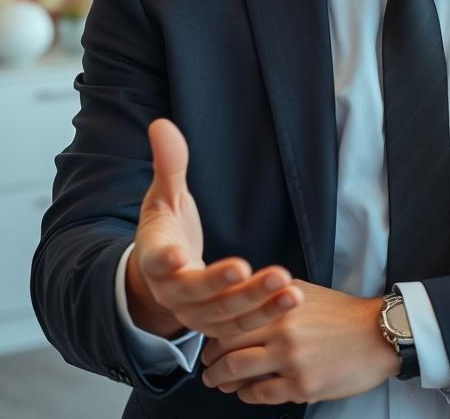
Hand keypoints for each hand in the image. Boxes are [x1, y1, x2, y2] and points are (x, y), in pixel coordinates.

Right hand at [126, 118, 302, 338]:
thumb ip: (168, 163)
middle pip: (197, 295)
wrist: (163, 274)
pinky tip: (293, 298)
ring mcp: (196, 312)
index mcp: (156, 257)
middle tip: (254, 270)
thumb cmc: (167, 229)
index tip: (180, 257)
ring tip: (289, 287)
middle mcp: (174, 291)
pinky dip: (267, 315)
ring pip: (224, 316)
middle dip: (226, 286)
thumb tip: (161, 124)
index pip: (157, 260)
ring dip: (257, 304)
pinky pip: (243, 326)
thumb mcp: (164, 195)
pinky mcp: (219, 322)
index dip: (166, 261)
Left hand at [200, 280, 400, 404]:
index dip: (214, 336)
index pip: (232, 320)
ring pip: (237, 373)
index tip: (211, 344)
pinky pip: (261, 394)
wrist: (378, 335)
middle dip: (211, 362)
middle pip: (227, 348)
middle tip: (208, 368)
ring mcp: (291, 360)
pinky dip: (248, 395)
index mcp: (281, 305)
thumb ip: (275, 296)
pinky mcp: (302, 386)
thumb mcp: (306, 292)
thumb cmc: (344, 314)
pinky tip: (249, 391)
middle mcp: (282, 330)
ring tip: (220, 383)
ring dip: (222, 381)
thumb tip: (246, 300)